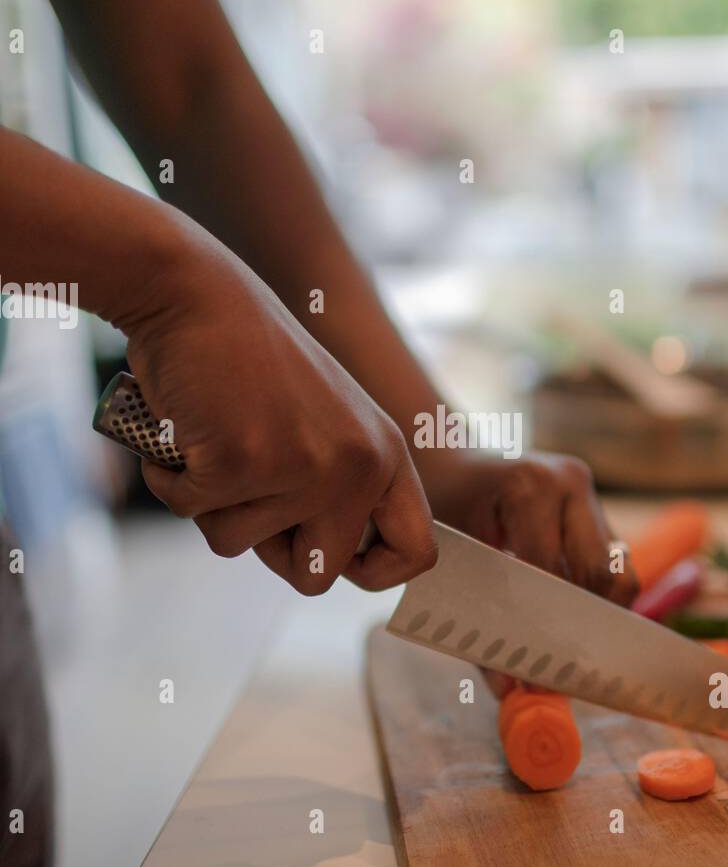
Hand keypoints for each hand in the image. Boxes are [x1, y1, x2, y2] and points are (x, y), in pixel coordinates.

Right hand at [118, 225, 436, 594]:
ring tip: (215, 436)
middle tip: (245, 487)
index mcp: (386, 453)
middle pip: (316, 574)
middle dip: (269, 548)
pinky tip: (183, 427)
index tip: (327, 555)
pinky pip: (191, 511)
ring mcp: (304, 467)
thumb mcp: (322, 423)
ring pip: (238, 544)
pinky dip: (171, 478)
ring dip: (210, 503)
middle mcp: (358, 465)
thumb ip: (337, 487)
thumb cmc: (246, 359)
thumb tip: (323, 564)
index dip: (372, 572)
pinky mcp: (243, 462)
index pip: (416, 549)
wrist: (196, 292)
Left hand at [416, 449, 637, 695]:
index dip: (546, 622)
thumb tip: (509, 690)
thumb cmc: (442, 505)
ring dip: (596, 608)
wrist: (449, 459)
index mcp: (528, 486)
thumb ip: (477, 621)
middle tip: (562, 662)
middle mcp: (568, 482)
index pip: (552, 570)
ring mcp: (588, 491)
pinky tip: (568, 615)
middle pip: (601, 572)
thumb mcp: (449, 556)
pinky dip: (595, 593)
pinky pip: (611, 562)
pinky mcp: (596, 506)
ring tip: (567, 640)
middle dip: (584, 621)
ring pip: (617, 570)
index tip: (539, 664)